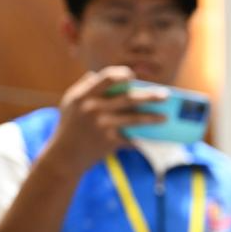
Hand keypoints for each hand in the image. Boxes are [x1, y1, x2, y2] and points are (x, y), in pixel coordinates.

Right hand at [42, 66, 167, 175]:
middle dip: (150, 96)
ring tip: (166, 118)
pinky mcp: (109, 141)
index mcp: (84, 95)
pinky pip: (131, 138)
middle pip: (128, 98)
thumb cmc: (69, 127)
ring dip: (153, 118)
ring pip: (135, 119)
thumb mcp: (70, 103)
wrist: (64, 157)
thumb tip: (96, 74)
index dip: (122, 74)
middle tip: (166, 95)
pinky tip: (154, 138)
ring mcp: (102, 125)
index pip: (107, 78)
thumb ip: (83, 87)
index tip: (132, 76)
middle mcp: (93, 108)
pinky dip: (142, 139)